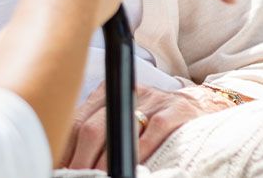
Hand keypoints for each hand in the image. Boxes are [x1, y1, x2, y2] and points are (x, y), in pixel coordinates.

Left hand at [60, 83, 240, 169]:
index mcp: (109, 93)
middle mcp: (127, 93)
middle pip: (92, 126)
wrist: (203, 104)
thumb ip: (100, 129)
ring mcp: (151, 102)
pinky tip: (130, 168)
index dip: (65, 146)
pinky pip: (152, 133)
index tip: (59, 167)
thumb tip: (72, 161)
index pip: (76, 119)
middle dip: (79, 160)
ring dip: (104, 161)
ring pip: (118, 130)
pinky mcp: (175, 112)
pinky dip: (138, 154)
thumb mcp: (125, 114)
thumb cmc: (156, 117)